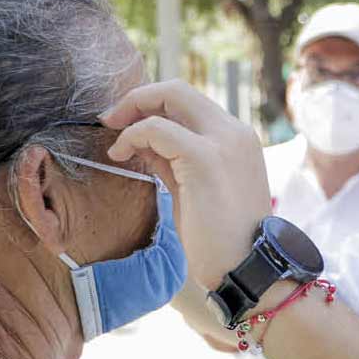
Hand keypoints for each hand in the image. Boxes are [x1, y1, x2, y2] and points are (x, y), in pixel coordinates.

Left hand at [100, 80, 271, 289]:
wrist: (248, 269)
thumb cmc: (221, 241)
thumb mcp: (194, 191)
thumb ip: (173, 161)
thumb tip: (142, 141)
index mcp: (238, 139)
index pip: (191, 103)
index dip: (154, 105)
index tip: (127, 125)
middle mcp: (234, 132)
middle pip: (179, 89)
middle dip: (138, 98)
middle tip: (110, 120)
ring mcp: (223, 142)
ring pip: (171, 96)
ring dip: (133, 111)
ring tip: (114, 141)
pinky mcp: (205, 158)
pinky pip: (158, 129)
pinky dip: (134, 135)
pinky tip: (120, 155)